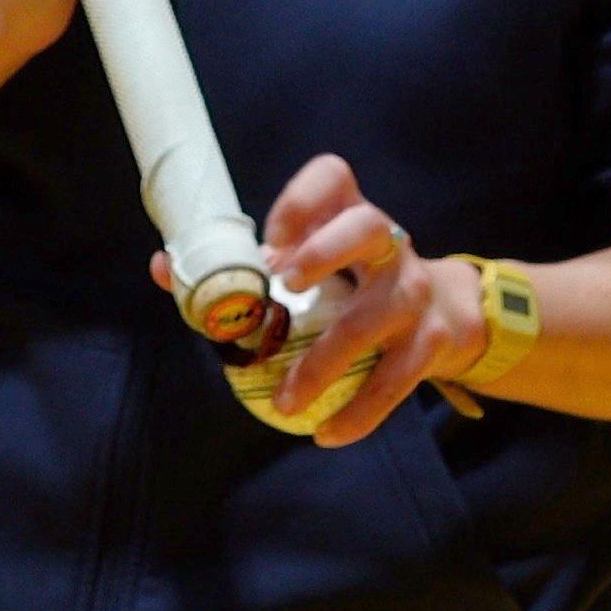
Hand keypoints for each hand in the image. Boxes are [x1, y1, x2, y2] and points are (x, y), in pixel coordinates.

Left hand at [157, 154, 487, 448]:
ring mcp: (414, 292)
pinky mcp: (430, 342)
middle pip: (366, 227)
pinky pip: (395, 381)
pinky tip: (327, 433)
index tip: (270, 234)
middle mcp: (389, 244)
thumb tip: (164, 270)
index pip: (333, 177)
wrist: (447, 315)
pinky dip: (360, 413)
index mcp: (351, 214)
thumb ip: (240, 269)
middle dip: (323, 252)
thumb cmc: (353, 286)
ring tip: (286, 400)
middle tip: (282, 282)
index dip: (301, 198)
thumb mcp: (313, 265)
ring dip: (323, 363)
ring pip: (371, 319)